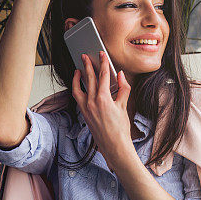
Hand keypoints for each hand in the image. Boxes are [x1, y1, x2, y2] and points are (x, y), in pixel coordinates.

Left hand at [71, 52, 135, 172]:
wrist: (114, 145)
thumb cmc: (120, 128)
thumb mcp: (124, 105)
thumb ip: (123, 88)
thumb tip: (121, 76)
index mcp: (103, 98)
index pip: (103, 75)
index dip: (103, 63)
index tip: (101, 55)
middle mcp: (92, 102)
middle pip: (90, 78)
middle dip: (88, 65)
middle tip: (85, 56)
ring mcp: (86, 108)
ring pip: (80, 87)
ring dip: (79, 77)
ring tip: (79, 68)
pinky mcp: (84, 113)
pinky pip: (77, 97)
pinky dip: (76, 89)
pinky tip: (78, 85)